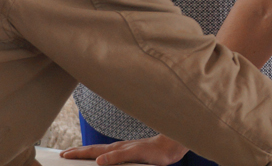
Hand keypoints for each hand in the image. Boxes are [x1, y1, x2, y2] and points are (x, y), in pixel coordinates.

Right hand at [62, 134, 187, 164]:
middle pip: (94, 150)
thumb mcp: (136, 155)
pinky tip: (104, 159)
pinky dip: (102, 157)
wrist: (172, 146)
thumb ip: (117, 157)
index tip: (63, 154)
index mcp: (116, 149)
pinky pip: (112, 155)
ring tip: (79, 154)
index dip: (77, 153)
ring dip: (89, 153)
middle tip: (64, 153)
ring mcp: (125, 150)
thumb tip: (98, 161)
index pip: (92, 151)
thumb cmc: (156, 151)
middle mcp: (118, 148)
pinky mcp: (131, 153)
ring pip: (102, 152)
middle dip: (78, 152)